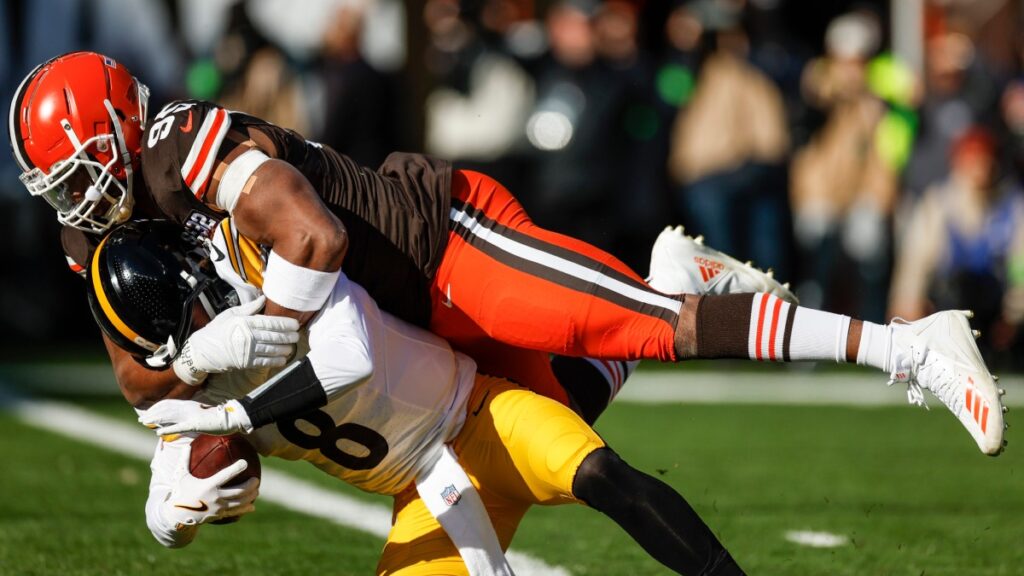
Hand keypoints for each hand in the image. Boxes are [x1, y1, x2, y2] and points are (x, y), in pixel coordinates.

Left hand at [141, 399, 252, 435]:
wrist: (233, 418)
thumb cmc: (222, 417)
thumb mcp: (206, 416)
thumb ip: (196, 417)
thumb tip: (189, 420)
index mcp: (191, 406)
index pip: (170, 405)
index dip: (158, 409)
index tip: (148, 413)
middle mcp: (189, 408)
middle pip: (166, 410)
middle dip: (152, 414)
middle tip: (141, 419)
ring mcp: (191, 415)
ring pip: (168, 417)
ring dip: (155, 420)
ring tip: (144, 423)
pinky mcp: (195, 423)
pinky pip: (179, 427)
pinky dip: (168, 430)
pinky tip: (158, 433)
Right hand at [162, 445, 258, 527]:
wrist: (176, 516)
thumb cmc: (180, 492)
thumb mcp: (180, 476)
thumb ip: (184, 460)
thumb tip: (186, 445)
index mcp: (208, 486)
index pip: (226, 476)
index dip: (236, 469)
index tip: (245, 462)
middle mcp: (215, 498)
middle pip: (239, 491)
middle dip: (250, 485)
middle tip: (257, 479)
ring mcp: (218, 508)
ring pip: (239, 503)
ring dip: (250, 497)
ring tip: (257, 491)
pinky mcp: (219, 516)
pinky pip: (235, 513)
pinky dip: (245, 509)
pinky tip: (252, 507)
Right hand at [173, 295, 299, 384]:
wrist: (201, 350)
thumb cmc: (216, 330)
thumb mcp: (230, 314)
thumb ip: (249, 308)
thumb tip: (264, 298)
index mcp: (245, 322)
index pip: (271, 322)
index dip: (286, 324)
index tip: (295, 324)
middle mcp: (247, 336)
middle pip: (275, 336)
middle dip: (289, 336)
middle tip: (297, 335)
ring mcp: (247, 350)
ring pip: (272, 349)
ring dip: (285, 349)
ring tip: (292, 347)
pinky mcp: (245, 362)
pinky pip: (265, 361)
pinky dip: (276, 360)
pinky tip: (283, 359)